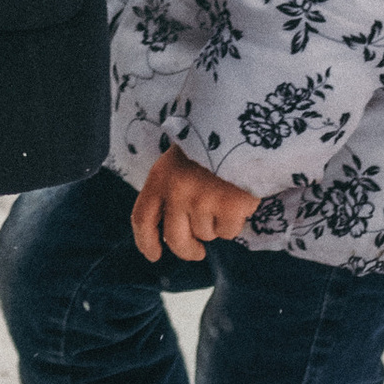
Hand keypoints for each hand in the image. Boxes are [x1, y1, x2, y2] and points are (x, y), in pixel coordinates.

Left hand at [131, 145, 261, 266]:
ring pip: (206, 234)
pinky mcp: (229, 208)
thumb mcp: (177, 163)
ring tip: (223, 198)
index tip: (154, 255)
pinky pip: (228, 232)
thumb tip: (169, 232)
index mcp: (159, 178)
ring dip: (214, 225)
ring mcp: (203, 201)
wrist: (241, 129)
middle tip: (197, 252)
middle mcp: (177, 192)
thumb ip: (169, 192)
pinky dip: (234, 222)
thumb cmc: (209, 146)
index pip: (142, 220)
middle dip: (187, 250)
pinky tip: (237, 201)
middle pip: (175, 239)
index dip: (146, 242)